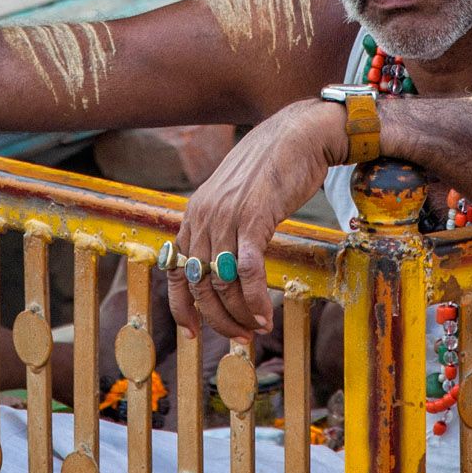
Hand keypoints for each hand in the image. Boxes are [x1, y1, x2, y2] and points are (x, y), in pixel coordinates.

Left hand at [165, 100, 344, 340]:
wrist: (297, 134)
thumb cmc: (271, 167)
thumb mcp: (233, 196)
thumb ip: (222, 224)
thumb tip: (223, 263)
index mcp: (195, 213)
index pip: (174, 270)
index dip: (181, 307)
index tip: (193, 333)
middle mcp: (203, 216)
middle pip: (199, 284)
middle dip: (218, 319)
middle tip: (240, 337)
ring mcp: (226, 217)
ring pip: (223, 283)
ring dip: (239, 315)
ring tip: (257, 330)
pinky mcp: (253, 218)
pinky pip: (248, 271)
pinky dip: (255, 300)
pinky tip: (266, 315)